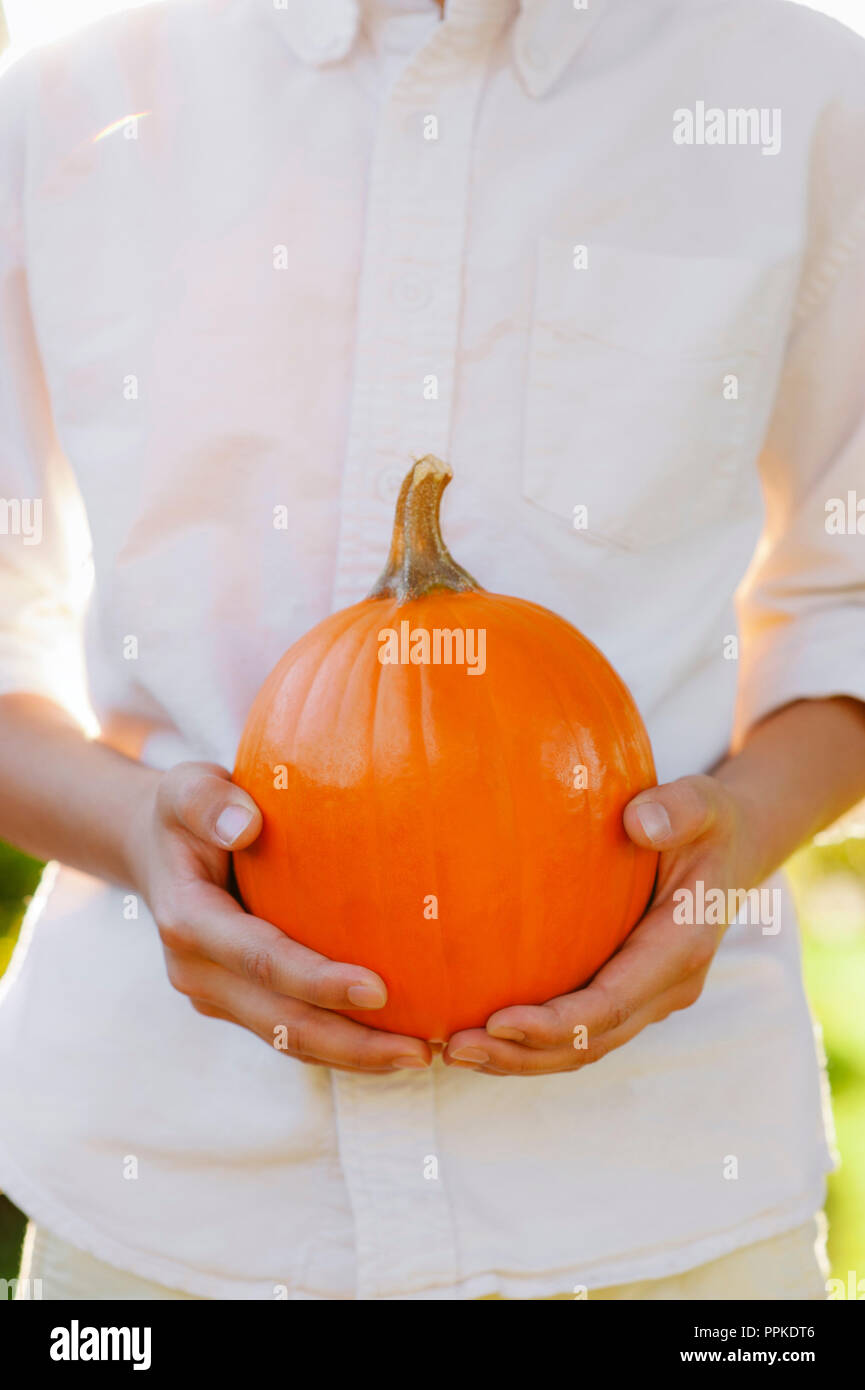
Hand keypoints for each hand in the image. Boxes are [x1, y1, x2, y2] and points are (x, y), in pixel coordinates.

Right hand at [127, 762, 430, 1072]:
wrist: (155, 849)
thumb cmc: (187, 812)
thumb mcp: (188, 788)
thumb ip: (209, 801)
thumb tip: (247, 825)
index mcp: (189, 923)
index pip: (262, 961)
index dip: (318, 982)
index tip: (380, 989)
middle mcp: (198, 972)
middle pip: (281, 1023)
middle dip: (352, 1043)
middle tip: (422, 1050)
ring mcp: (216, 996)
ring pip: (288, 1041)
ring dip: (354, 1057)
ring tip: (420, 1056)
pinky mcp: (236, 1004)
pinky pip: (290, 1034)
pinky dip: (341, 1046)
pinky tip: (393, 1043)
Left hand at [443, 775, 750, 1075]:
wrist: (731, 849)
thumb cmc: (707, 822)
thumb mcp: (701, 802)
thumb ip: (675, 808)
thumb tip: (638, 822)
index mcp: (681, 949)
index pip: (611, 1005)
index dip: (554, 1023)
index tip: (497, 1021)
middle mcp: (667, 987)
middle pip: (590, 1042)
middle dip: (522, 1053)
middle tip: (454, 1047)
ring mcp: (648, 997)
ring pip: (582, 1049)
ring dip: (520, 1057)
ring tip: (455, 1049)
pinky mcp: (628, 994)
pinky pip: (579, 1031)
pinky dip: (532, 1042)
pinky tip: (482, 1030)